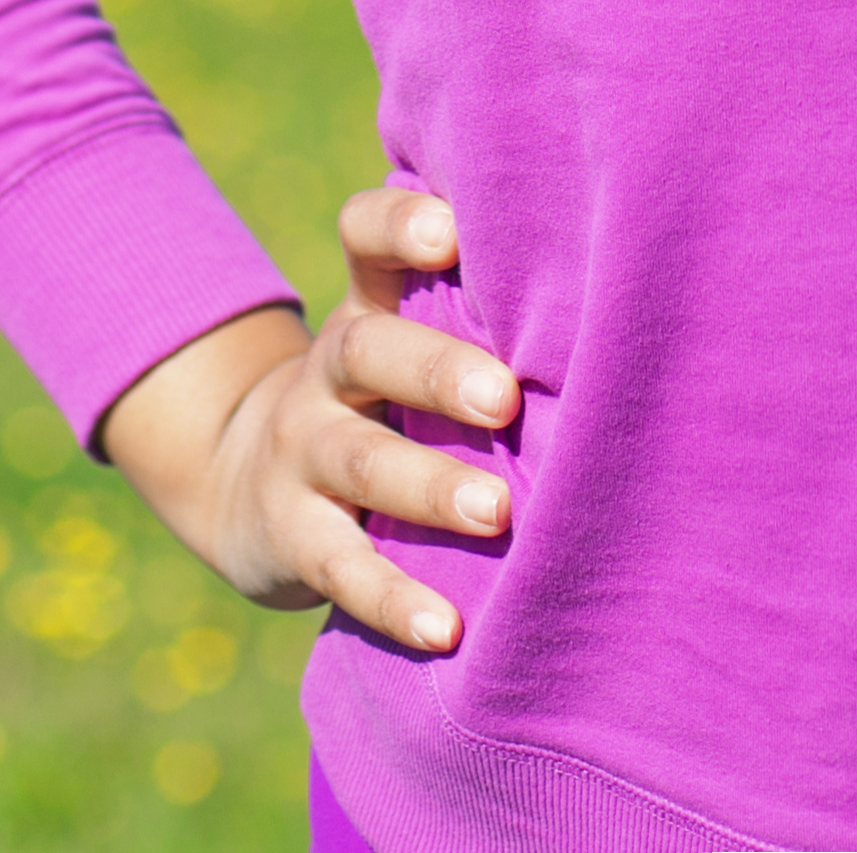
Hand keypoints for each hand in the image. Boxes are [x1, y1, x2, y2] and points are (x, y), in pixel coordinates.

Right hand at [92, 180, 525, 656]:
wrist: (248, 486)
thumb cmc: (384, 400)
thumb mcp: (403, 336)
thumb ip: (473, 305)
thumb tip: (609, 273)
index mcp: (367, 308)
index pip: (364, 238)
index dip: (398, 226)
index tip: (451, 231)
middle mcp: (329, 373)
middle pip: (368, 351)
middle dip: (437, 371)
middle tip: (505, 398)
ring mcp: (301, 455)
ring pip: (361, 461)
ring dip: (430, 487)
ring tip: (497, 514)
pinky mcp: (295, 538)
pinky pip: (343, 568)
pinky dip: (393, 600)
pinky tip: (447, 630)